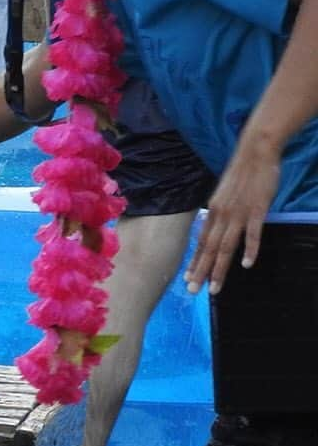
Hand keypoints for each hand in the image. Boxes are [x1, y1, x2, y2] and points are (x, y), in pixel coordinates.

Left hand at [184, 140, 279, 294]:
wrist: (255, 152)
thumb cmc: (242, 174)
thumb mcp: (224, 195)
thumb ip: (220, 212)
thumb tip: (215, 227)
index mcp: (213, 211)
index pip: (201, 241)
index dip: (195, 261)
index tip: (187, 279)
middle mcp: (222, 214)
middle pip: (209, 248)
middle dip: (200, 272)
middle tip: (192, 292)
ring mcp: (239, 213)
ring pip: (226, 246)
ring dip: (219, 268)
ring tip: (214, 288)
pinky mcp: (257, 209)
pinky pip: (252, 233)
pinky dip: (249, 249)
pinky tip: (246, 264)